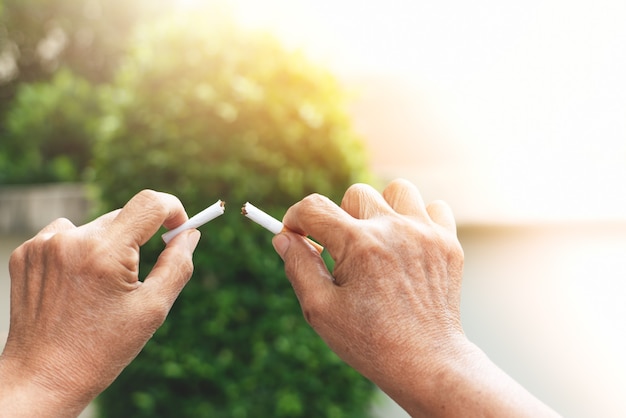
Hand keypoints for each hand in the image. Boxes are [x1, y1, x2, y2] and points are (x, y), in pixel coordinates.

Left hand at [0, 190, 199, 416]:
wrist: (43, 377)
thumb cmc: (103, 348)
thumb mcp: (152, 310)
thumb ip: (178, 265)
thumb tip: (190, 234)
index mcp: (105, 253)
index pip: (150, 203)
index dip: (173, 210)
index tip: (178, 228)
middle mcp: (71, 240)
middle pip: (124, 216)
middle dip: (139, 239)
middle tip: (137, 276)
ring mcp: (42, 245)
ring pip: (95, 227)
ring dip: (107, 246)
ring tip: (100, 288)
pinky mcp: (25, 253)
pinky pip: (66, 237)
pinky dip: (78, 252)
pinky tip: (76, 286)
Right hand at [273, 179, 559, 416]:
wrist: (426, 363)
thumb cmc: (369, 341)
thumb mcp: (321, 310)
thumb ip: (298, 267)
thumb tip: (283, 237)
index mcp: (359, 245)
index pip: (313, 208)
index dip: (295, 219)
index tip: (295, 234)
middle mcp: (394, 230)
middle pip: (355, 195)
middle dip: (340, 218)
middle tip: (344, 253)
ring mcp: (426, 234)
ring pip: (397, 190)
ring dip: (382, 209)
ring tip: (379, 240)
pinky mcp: (448, 243)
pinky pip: (433, 207)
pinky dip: (419, 220)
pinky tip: (409, 246)